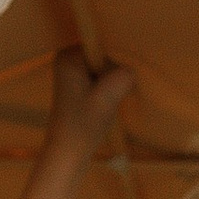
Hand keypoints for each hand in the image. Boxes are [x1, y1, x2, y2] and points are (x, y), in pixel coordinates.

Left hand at [21, 49, 134, 198]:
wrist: (69, 149)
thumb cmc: (84, 125)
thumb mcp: (107, 99)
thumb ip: (120, 78)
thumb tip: (131, 70)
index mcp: (69, 57)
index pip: (103, 50)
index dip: (114, 68)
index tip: (113, 88)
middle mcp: (67, 58)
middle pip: (104, 58)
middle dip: (113, 77)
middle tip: (110, 98)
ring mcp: (71, 70)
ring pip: (105, 70)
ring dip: (112, 85)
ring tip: (106, 103)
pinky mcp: (77, 83)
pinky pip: (101, 79)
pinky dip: (108, 90)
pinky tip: (104, 104)